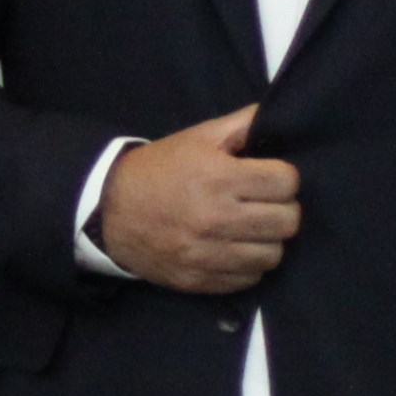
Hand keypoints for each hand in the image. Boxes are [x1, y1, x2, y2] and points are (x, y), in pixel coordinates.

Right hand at [95, 104, 297, 295]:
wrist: (108, 210)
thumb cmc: (159, 169)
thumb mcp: (197, 137)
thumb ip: (241, 124)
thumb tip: (278, 116)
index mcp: (219, 177)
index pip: (287, 183)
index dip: (282, 177)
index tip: (268, 178)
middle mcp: (216, 218)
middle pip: (287, 222)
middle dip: (281, 209)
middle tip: (263, 205)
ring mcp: (207, 254)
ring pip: (273, 255)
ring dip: (266, 241)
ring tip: (250, 230)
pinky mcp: (198, 279)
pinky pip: (249, 279)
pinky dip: (247, 266)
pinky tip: (233, 249)